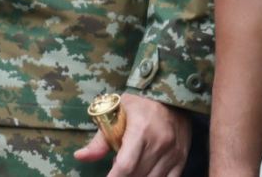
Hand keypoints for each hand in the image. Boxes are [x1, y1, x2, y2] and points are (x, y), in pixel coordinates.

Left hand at [72, 94, 191, 176]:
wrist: (171, 93)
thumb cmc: (138, 103)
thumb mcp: (116, 114)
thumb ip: (100, 140)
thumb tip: (80, 157)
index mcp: (140, 130)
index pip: (126, 165)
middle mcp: (159, 143)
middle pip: (137, 175)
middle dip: (123, 176)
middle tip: (117, 168)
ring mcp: (173, 152)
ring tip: (130, 168)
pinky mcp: (182, 158)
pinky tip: (145, 173)